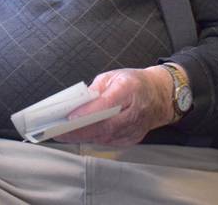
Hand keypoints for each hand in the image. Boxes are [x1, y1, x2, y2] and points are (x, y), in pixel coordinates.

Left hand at [54, 66, 175, 145]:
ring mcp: (134, 128)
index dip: (88, 112)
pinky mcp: (132, 139)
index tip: (70, 117)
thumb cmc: (134, 83)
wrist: (160, 96)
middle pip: (104, 126)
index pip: (107, 104)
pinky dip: (93, 138)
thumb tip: (78, 103)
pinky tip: (78, 135)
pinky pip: (109, 141)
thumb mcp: (113, 76)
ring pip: (105, 137)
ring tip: (61, 134)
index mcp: (129, 88)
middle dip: (79, 130)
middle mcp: (134, 111)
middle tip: (57, 131)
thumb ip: (96, 89)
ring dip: (82, 136)